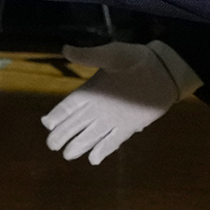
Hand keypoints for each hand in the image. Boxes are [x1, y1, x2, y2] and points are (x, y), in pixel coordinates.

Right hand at [42, 40, 197, 164]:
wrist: (163, 71)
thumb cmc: (136, 59)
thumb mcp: (112, 55)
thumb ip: (89, 56)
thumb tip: (65, 49)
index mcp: (92, 90)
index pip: (69, 106)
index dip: (58, 115)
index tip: (47, 123)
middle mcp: (99, 107)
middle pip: (76, 124)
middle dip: (63, 134)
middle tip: (52, 145)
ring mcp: (113, 119)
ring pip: (91, 135)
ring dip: (80, 145)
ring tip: (68, 155)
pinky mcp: (128, 127)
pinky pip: (112, 142)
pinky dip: (103, 150)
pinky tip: (93, 160)